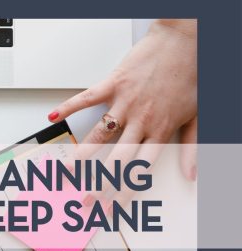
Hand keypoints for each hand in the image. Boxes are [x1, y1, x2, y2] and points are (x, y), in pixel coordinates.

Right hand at [47, 20, 197, 207]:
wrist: (184, 41)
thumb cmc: (190, 75)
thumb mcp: (198, 115)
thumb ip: (193, 148)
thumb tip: (192, 175)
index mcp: (160, 130)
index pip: (140, 170)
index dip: (125, 192)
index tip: (112, 208)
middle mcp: (141, 120)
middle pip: (117, 159)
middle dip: (100, 183)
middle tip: (86, 198)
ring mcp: (125, 102)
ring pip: (100, 134)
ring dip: (82, 155)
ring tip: (68, 170)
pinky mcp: (114, 83)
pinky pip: (87, 98)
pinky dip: (68, 106)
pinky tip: (54, 117)